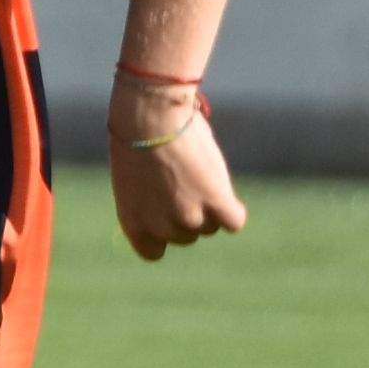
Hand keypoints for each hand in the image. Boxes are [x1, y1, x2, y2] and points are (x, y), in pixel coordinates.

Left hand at [107, 77, 246, 261]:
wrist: (149, 116)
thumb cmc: (137, 134)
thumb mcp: (135, 176)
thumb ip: (152, 199)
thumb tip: (176, 202)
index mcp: (133, 223)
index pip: (154, 251)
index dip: (164, 232)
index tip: (167, 212)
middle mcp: (160, 228)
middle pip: (188, 235)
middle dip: (189, 212)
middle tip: (185, 178)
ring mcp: (190, 218)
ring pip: (212, 225)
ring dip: (210, 205)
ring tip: (197, 172)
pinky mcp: (216, 203)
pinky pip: (234, 221)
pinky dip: (233, 209)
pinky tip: (222, 189)